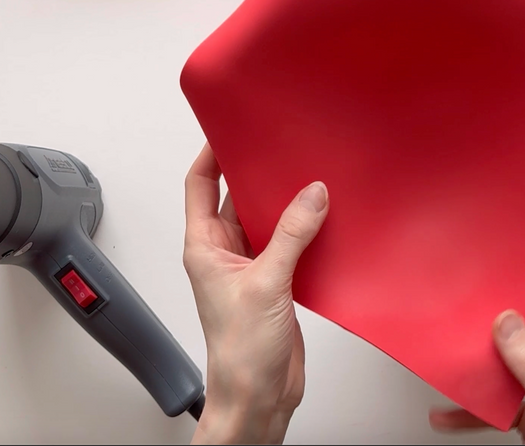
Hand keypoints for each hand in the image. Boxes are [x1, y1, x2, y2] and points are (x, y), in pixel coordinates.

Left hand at [183, 144, 328, 444]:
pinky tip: (326, 217)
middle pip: (236, 197)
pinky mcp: (277, 281)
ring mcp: (251, 266)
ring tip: (309, 174)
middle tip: (281, 143)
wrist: (259, 397)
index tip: (230, 127)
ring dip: (286, 201)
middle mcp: (224, 252)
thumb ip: (291, 235)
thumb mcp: (266, 284)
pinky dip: (306, 229)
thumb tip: (311, 194)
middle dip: (258, 172)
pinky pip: (290, 242)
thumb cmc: (240, 353)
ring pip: (267, 219)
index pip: (198, 185)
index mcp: (204, 246)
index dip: (211, 154)